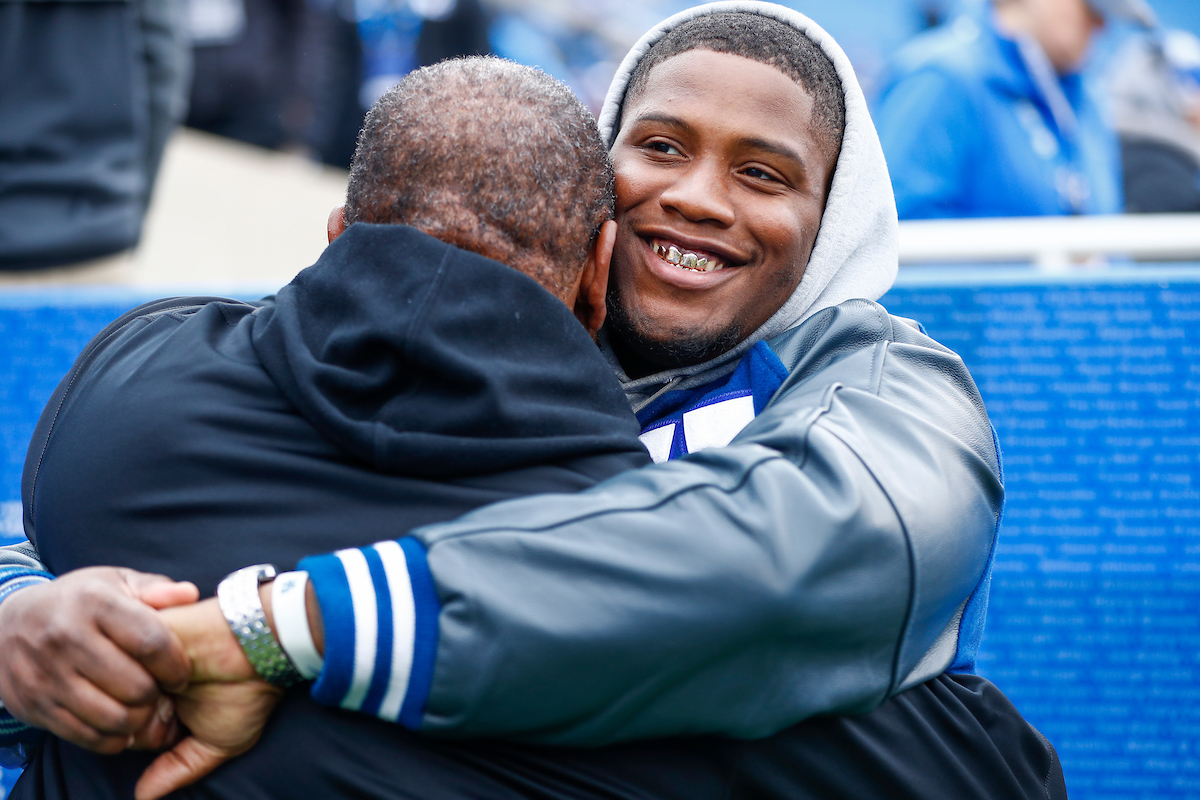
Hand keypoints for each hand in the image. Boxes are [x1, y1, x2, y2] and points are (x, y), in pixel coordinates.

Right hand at [0, 567, 197, 752]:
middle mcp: (65, 637)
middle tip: (161, 692)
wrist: (7, 623)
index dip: (177, 664)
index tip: (181, 672)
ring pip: (113, 717)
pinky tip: (120, 723)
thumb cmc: (79, 602)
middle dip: (158, 695)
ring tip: (143, 707)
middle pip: (135, 686)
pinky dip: (113, 739)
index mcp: (94, 602)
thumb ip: (156, 589)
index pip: (151, 642)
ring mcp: (46, 674)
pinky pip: (86, 736)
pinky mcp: (34, 705)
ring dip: (138, 720)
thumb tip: (190, 594)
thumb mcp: (116, 582)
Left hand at [134, 599, 281, 799]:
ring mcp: (141, 653)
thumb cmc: (246, 693)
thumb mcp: (215, 743)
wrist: (260, 648)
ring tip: (175, 687)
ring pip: (113, 690)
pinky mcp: (139, 629)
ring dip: (144, 698)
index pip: (126, 732)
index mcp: (161, 701)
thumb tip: (140, 798)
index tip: (179, 725)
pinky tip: (169, 670)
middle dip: (145, 721)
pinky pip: (116, 662)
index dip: (151, 738)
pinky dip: (144, 676)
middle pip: (115, 713)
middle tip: (176, 703)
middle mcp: (147, 676)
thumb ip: (176, 770)